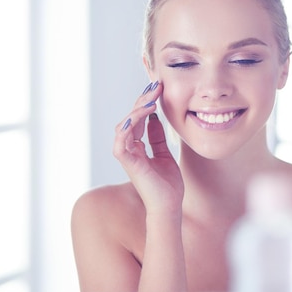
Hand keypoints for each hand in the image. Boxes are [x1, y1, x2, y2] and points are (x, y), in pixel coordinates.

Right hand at [113, 81, 183, 214]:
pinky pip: (121, 141)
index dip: (146, 102)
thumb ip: (157, 136)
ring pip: (124, 125)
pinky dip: (129, 126)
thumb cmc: (168, 184)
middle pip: (130, 118)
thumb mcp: (164, 153)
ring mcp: (127, 156)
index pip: (138, 118)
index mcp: (136, 147)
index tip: (158, 87)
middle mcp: (129, 149)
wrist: (170, 206)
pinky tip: (142, 113)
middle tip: (156, 85)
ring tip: (152, 97)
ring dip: (137, 109)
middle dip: (142, 100)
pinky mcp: (128, 163)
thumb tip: (154, 117)